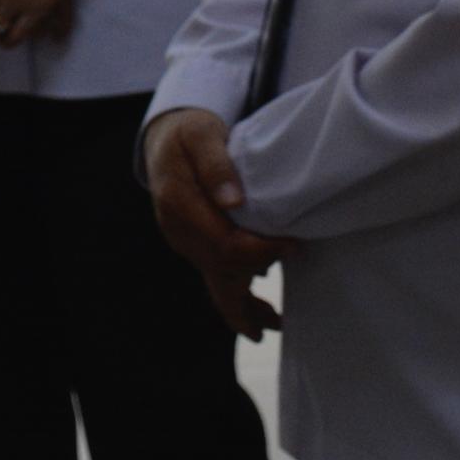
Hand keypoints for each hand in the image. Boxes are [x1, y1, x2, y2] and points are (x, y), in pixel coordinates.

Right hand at [144, 109, 290, 339]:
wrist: (166, 138)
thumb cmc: (190, 133)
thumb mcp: (202, 134)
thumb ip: (215, 163)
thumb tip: (232, 200)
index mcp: (179, 203)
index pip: (223, 243)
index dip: (260, 251)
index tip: (293, 245)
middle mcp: (177, 229)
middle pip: (217, 270)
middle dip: (248, 297)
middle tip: (278, 319)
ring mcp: (183, 239)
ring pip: (211, 280)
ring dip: (239, 307)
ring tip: (269, 326)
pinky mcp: (192, 243)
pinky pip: (212, 273)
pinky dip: (233, 293)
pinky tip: (255, 308)